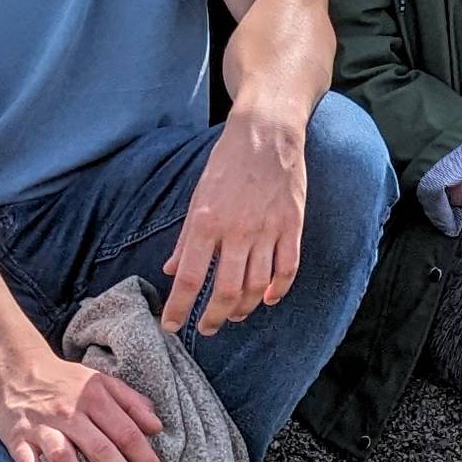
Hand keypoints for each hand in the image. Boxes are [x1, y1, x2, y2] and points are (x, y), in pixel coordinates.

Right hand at [0, 346, 164, 461]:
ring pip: (63, 459)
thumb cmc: (65, 381)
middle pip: (98, 448)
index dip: (143, 455)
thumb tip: (157, 426)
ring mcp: (41, 427)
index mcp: (93, 397)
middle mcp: (68, 413)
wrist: (15, 368)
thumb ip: (131, 401)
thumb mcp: (101, 381)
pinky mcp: (17, 439)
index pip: (125, 430)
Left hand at [163, 107, 308, 333]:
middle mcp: (236, 230)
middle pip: (224, 291)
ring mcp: (267, 229)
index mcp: (206, 221)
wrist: (267, 132)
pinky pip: (287, 268)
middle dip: (212, 318)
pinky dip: (277, 290)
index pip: (188, 277)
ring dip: (242, 307)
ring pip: (255, 286)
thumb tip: (170, 269)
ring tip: (233, 314)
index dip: (178, 308)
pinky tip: (267, 299)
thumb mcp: (198, 196)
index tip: (170, 326)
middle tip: (206, 328)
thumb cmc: (227, 163)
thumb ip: (186, 237)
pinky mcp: (291, 225)